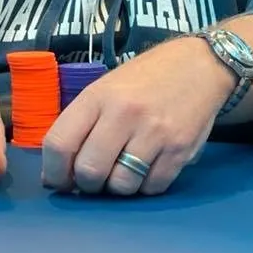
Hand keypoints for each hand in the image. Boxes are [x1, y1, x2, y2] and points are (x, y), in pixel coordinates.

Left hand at [41, 36, 232, 195]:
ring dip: (118, 187)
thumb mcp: (107, 88)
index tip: (58, 180)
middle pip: (89, 172)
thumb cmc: (147, 78)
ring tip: (123, 170)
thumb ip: (83, 124)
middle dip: (87, 184)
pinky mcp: (180, 149)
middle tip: (94, 179)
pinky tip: (147, 167)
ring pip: (121, 185)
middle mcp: (124, 113)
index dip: (53, 172)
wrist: (199, 65)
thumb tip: (59, 172)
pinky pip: (151, 187)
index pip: (59, 144)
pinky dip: (145, 186)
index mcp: (98, 96)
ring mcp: (154, 133)